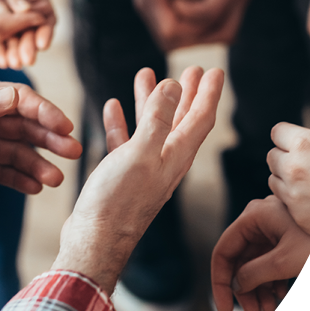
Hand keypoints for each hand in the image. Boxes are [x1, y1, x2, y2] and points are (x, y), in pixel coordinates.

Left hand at [0, 80, 82, 219]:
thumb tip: (14, 95)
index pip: (17, 100)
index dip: (43, 110)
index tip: (64, 126)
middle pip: (24, 125)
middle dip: (50, 137)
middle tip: (73, 152)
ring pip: (18, 151)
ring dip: (39, 162)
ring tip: (56, 179)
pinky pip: (5, 172)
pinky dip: (22, 178)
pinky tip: (37, 187)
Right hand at [52, 65, 223, 294]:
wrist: (94, 240)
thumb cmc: (118, 201)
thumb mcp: (141, 154)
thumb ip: (158, 119)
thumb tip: (173, 86)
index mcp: (175, 156)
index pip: (200, 118)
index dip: (208, 93)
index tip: (215, 70)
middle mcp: (164, 161)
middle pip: (181, 120)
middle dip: (186, 94)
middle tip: (192, 70)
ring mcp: (143, 169)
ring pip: (151, 127)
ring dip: (150, 101)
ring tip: (146, 75)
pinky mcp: (122, 176)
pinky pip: (125, 141)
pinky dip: (122, 122)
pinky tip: (112, 107)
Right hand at [119, 0, 205, 51]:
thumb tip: (199, 1)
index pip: (170, 34)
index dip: (193, 32)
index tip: (211, 16)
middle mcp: (146, 10)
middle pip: (170, 43)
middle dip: (195, 39)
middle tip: (218, 22)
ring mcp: (149, 10)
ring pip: (170, 39)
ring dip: (193, 34)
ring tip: (213, 19)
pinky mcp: (155, 6)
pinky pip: (172, 28)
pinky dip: (188, 26)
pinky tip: (203, 11)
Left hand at [171, 0, 263, 45]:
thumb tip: (176, 3)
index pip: (209, 12)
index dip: (185, 13)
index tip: (169, 3)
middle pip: (223, 35)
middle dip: (195, 38)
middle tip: (171, 29)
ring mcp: (241, 2)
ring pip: (224, 36)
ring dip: (200, 40)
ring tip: (175, 31)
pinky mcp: (235, 4)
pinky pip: (221, 29)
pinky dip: (203, 33)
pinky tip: (183, 25)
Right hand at [211, 196, 309, 310]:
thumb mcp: (285, 263)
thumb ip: (254, 274)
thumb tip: (236, 285)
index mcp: (255, 216)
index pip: (225, 250)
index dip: (221, 282)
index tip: (225, 310)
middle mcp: (261, 219)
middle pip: (240, 259)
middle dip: (244, 289)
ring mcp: (275, 229)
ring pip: (255, 264)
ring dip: (259, 289)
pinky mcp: (288, 240)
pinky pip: (270, 263)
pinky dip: (273, 282)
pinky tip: (281, 298)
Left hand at [267, 122, 309, 237]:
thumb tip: (302, 141)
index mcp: (308, 144)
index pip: (277, 132)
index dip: (287, 137)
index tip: (296, 143)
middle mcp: (295, 166)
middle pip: (272, 155)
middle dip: (285, 158)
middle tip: (306, 165)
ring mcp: (293, 191)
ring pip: (273, 178)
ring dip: (285, 179)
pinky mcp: (295, 213)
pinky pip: (281, 199)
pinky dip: (291, 197)